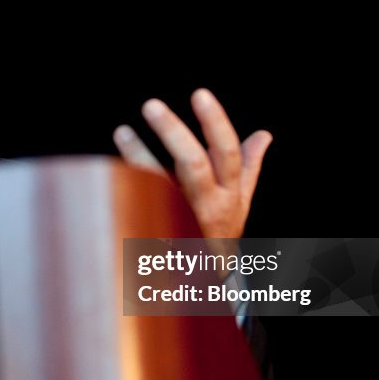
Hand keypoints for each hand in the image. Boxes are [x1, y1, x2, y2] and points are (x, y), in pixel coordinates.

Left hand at [113, 88, 271, 242]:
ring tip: (122, 132)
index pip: (226, 153)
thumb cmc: (222, 233)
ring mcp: (181, 221)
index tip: (200, 94)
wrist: (207, 285)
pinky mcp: (159, 233)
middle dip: (174, 133)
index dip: (215, 123)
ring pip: (159, 185)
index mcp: (230, 194)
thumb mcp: (241, 203)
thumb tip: (264, 135)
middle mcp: (208, 206)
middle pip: (193, 164)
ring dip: (139, 157)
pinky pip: (140, 205)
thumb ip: (249, 167)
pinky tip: (114, 165)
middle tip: (151, 105)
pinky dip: (127, 181)